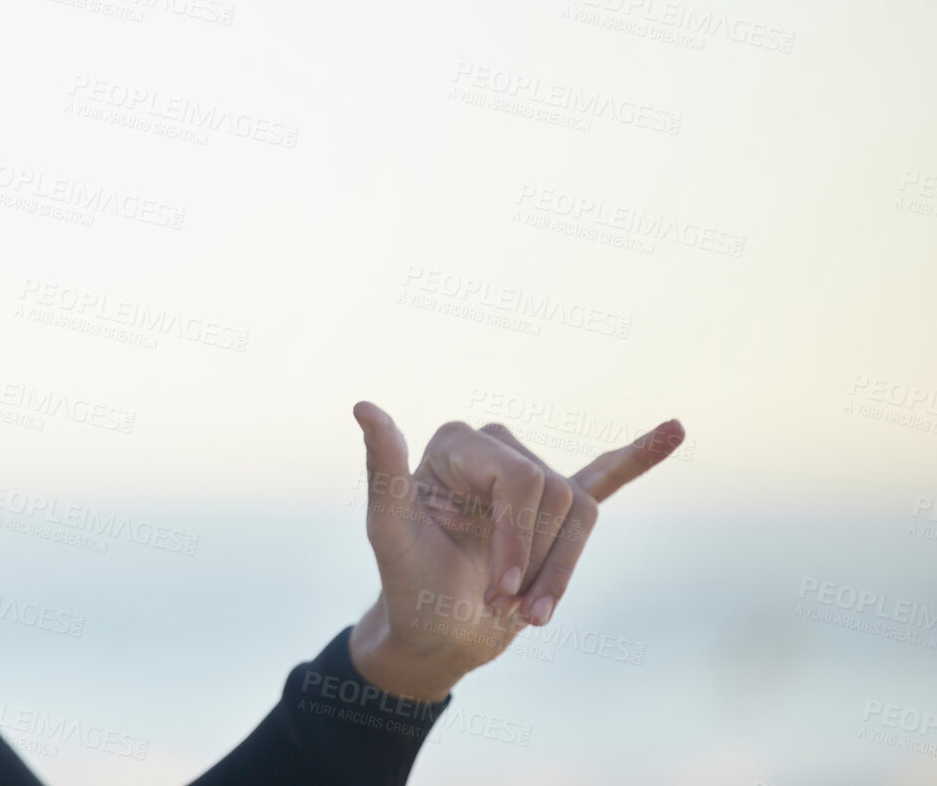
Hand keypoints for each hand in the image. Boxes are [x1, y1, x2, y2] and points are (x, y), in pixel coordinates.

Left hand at [343, 402, 683, 701]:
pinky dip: (639, 457)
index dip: (519, 538)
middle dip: (537, 559)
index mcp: (457, 443)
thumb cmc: (406, 582)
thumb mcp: (388, 529)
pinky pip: (605, 477)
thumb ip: (382, 467)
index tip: (498, 590)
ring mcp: (529, 481)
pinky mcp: (556, 514)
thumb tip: (363, 406)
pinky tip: (674, 431)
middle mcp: (495, 448)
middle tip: (507, 604)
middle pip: (555, 496)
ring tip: (532, 612)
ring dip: (562, 571)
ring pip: (582, 514)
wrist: (434, 633)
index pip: (522, 479)